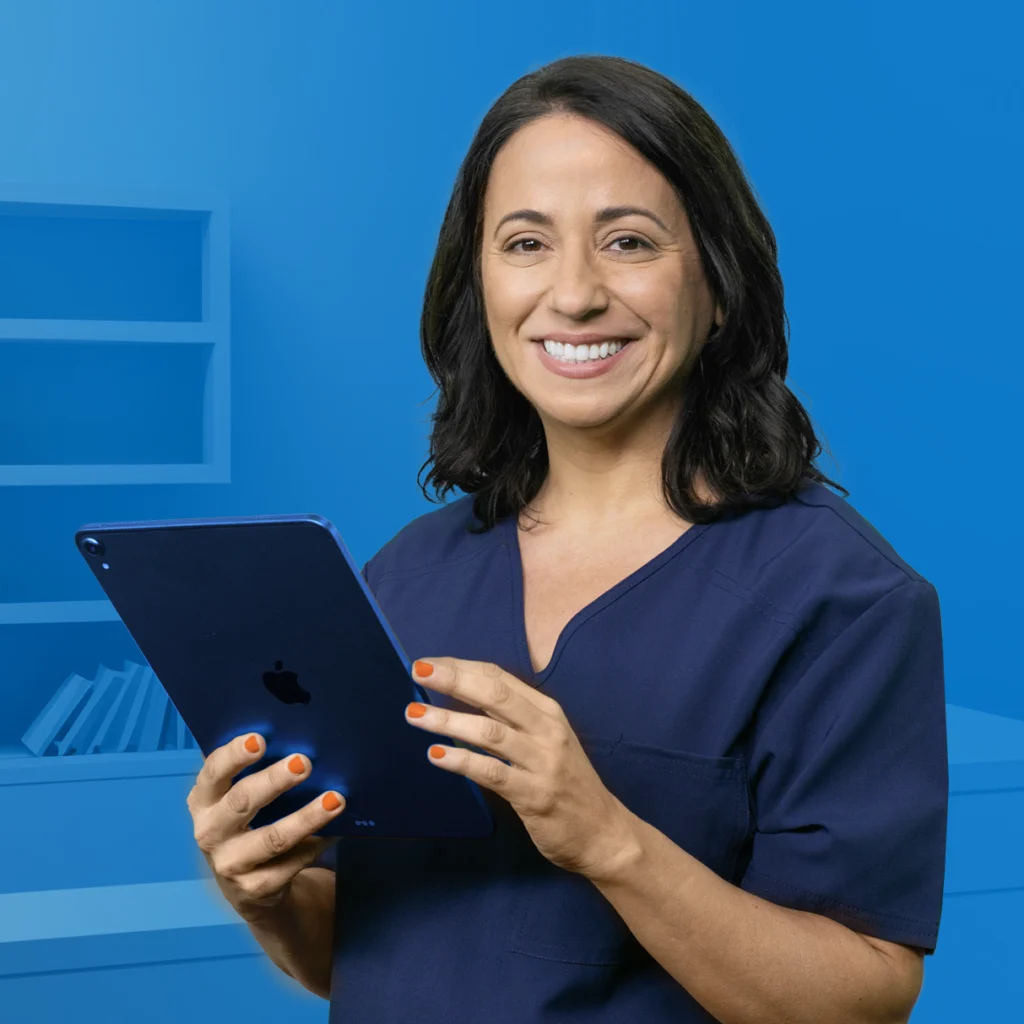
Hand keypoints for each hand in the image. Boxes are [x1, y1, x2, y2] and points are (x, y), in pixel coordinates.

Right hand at [186, 733, 345, 920]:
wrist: (247, 887)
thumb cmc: (247, 822)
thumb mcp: (237, 798)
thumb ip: (252, 770)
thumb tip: (291, 734)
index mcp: (204, 801)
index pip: (213, 773)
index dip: (234, 755)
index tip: (260, 739)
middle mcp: (210, 832)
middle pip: (241, 802)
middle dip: (274, 780)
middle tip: (304, 762)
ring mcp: (231, 864)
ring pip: (272, 838)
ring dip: (306, 817)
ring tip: (335, 800)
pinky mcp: (255, 888)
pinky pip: (293, 862)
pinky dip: (317, 843)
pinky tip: (337, 829)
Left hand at [405, 658, 638, 879]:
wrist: (604, 833)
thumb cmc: (566, 783)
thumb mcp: (546, 741)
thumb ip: (511, 721)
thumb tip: (461, 699)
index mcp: (548, 712)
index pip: (501, 678)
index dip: (463, 667)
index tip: (431, 662)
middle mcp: (547, 731)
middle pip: (495, 696)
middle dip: (454, 680)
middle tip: (419, 670)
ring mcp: (543, 762)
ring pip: (490, 732)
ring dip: (449, 720)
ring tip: (415, 714)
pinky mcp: (535, 795)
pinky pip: (492, 773)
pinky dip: (462, 761)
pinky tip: (436, 755)